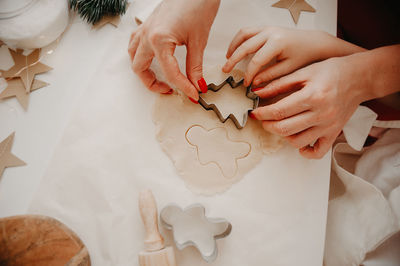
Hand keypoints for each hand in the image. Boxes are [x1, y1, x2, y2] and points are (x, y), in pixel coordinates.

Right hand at [128, 0, 219, 99]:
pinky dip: (141, 56)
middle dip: (154, 84)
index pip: (169, 73)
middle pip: (140, 69)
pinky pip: (135, 45)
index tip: (193, 94)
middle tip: (173, 90)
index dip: (183, 87)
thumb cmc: (197, 5)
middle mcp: (147, 35)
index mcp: (159, 39)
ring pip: (133, 57)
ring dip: (144, 71)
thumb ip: (195, 66)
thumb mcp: (198, 40)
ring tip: (161, 79)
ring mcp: (144, 29)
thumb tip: (196, 84)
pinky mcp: (147, 25)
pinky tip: (154, 59)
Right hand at [223, 26, 363, 86]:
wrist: (313, 42)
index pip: (256, 61)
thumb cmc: (303, 56)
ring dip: (233, 47)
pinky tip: (234, 50)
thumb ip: (270, 76)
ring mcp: (267, 28)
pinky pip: (247, 31)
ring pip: (243, 35)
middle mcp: (270, 32)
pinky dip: (238, 40)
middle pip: (245, 46)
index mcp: (277, 43)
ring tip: (227, 59)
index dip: (248, 74)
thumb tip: (254, 83)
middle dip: (233, 60)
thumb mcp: (288, 69)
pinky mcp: (265, 27)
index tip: (245, 84)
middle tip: (226, 71)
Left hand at [250, 56, 368, 158]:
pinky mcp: (334, 134)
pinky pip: (317, 152)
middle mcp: (321, 114)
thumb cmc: (332, 71)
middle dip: (268, 125)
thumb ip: (279, 84)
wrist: (360, 78)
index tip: (255, 112)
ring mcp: (328, 127)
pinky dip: (305, 151)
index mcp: (312, 96)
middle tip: (263, 119)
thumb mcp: (304, 72)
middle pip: (284, 128)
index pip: (279, 111)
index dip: (262, 113)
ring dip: (283, 135)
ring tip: (280, 124)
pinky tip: (298, 140)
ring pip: (296, 141)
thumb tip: (257, 93)